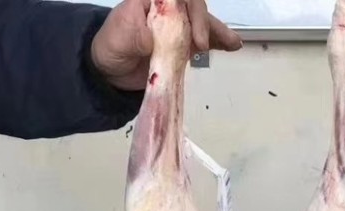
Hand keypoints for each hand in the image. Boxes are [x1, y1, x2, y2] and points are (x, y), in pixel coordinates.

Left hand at [91, 0, 242, 92]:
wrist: (111, 70)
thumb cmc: (112, 45)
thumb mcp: (119, 36)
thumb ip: (136, 35)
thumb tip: (152, 39)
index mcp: (152, 0)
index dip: (190, 10)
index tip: (192, 37)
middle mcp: (168, 9)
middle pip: (194, 6)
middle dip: (204, 22)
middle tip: (204, 44)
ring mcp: (177, 27)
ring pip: (202, 23)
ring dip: (218, 31)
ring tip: (233, 43)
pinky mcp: (183, 44)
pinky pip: (204, 39)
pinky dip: (217, 42)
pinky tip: (231, 46)